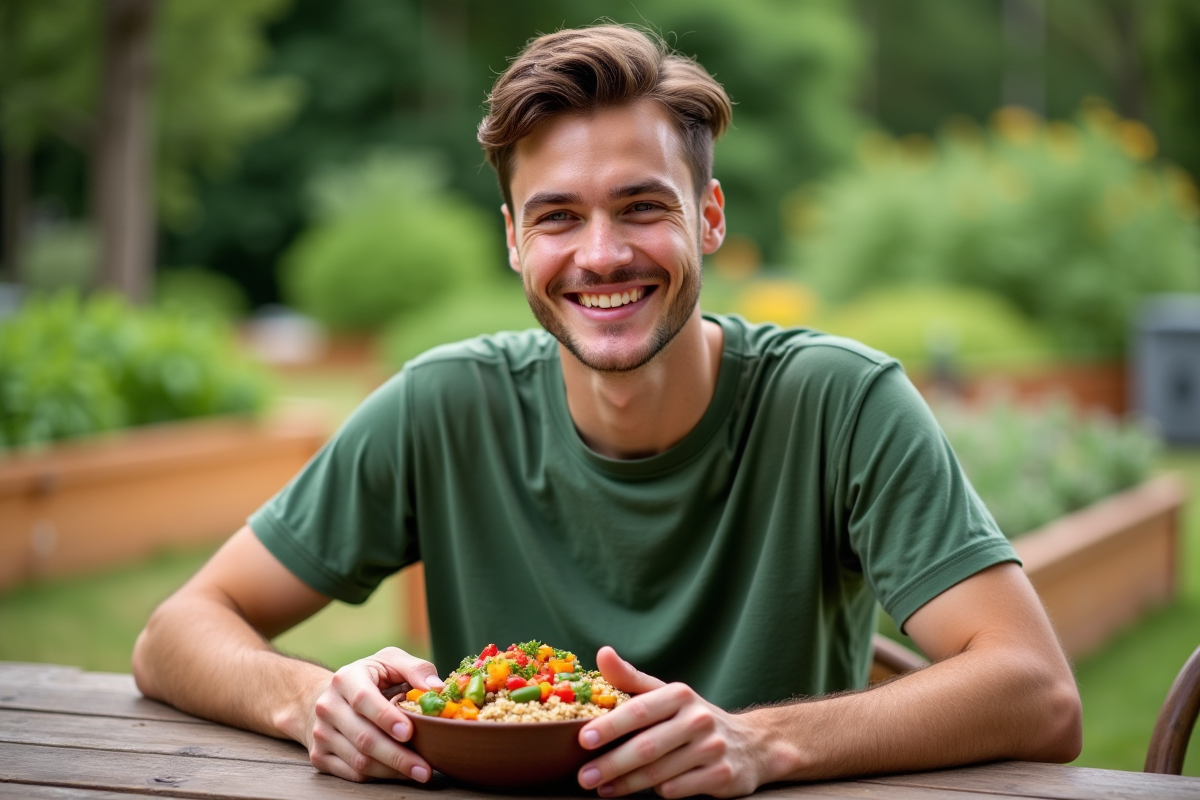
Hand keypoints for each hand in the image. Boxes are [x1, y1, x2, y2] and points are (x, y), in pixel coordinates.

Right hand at [307, 646, 444, 782]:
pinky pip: (353, 773)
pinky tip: (400, 773)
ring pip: (358, 760)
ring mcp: (321, 733)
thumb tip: (437, 688)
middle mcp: (328, 706)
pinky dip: (379, 776)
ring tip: (419, 772)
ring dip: (391, 770)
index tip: (408, 732)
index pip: (363, 699)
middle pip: (363, 738)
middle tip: (425, 768)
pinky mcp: (320, 755)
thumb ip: (416, 669)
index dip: (386, 717)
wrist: (330, 697)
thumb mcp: (391, 661)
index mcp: (346, 679)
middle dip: (397, 755)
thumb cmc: (370, 677)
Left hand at [577, 647, 765, 797]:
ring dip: (626, 783)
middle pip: (646, 747)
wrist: (751, 744)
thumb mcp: (666, 693)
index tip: (583, 740)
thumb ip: (630, 678)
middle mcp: (698, 719)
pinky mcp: (721, 776)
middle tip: (585, 777)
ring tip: (602, 787)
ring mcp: (712, 748)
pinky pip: (677, 789)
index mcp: (680, 694)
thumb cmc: (693, 717)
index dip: (610, 726)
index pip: (638, 710)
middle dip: (611, 764)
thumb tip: (602, 653)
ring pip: (659, 773)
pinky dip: (656, 792)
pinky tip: (642, 792)